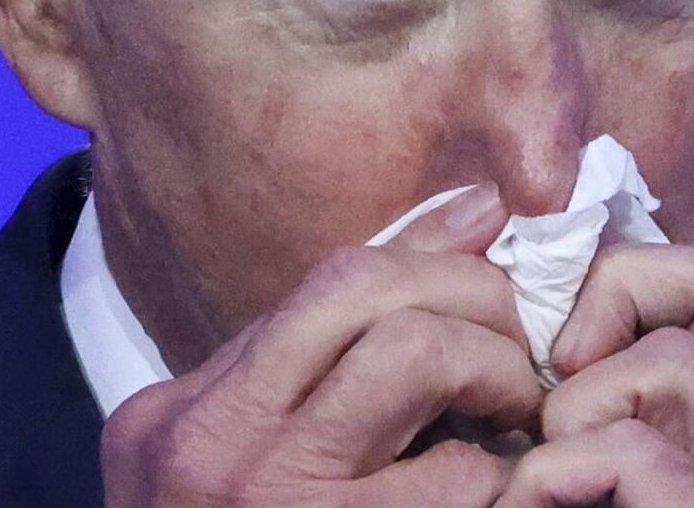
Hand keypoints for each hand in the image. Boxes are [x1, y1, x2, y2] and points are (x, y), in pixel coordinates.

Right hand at [101, 184, 542, 506]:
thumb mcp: (253, 457)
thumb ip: (330, 355)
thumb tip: (474, 214)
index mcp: (174, 418)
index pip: (328, 284)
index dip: (438, 265)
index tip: (498, 268)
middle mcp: (207, 446)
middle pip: (366, 290)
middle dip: (473, 298)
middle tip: (519, 350)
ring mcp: (270, 502)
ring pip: (413, 352)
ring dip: (495, 371)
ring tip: (513, 416)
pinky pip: (458, 479)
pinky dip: (501, 476)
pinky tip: (500, 497)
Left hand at [495, 243, 693, 507]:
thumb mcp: (647, 472)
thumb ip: (634, 407)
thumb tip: (550, 330)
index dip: (638, 278)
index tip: (566, 350)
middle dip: (610, 305)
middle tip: (549, 395)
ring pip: (679, 360)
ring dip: (577, 407)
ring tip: (542, 475)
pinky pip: (629, 450)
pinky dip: (551, 473)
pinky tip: (530, 505)